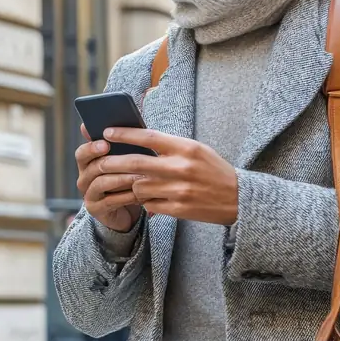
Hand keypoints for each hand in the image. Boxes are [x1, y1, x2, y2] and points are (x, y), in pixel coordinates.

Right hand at [75, 125, 142, 232]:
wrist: (127, 208)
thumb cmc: (127, 177)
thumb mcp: (126, 159)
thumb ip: (123, 143)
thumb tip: (129, 120)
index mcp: (87, 162)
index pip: (82, 152)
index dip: (92, 147)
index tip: (105, 143)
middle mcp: (83, 178)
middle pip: (92, 166)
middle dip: (112, 161)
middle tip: (131, 159)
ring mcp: (89, 195)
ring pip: (102, 182)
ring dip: (122, 178)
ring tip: (140, 175)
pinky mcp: (97, 210)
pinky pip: (111, 201)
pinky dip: (127, 195)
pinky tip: (141, 193)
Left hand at [100, 126, 238, 224]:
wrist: (238, 198)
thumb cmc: (214, 170)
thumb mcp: (197, 150)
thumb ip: (170, 146)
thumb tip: (139, 142)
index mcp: (186, 148)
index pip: (148, 137)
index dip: (125, 134)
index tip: (107, 131)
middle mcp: (181, 168)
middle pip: (136, 163)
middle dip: (113, 162)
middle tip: (100, 162)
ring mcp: (179, 190)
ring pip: (139, 186)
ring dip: (129, 184)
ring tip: (125, 182)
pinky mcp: (178, 209)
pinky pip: (149, 204)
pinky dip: (144, 200)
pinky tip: (145, 198)